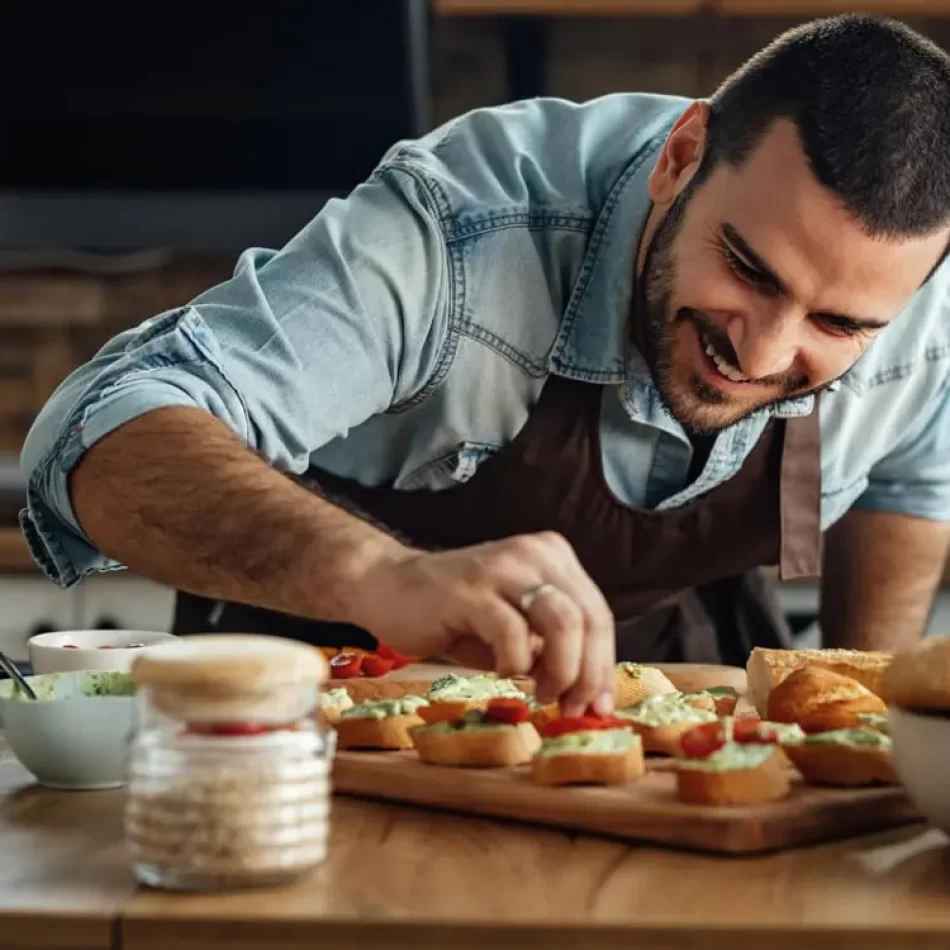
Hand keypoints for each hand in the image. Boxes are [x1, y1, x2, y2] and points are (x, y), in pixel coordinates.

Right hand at [352, 531, 615, 715]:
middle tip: (572, 708)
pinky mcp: (470, 589)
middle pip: (589, 617)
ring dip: (562, 670)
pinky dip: (517, 665)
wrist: (388, 587)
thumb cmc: (456, 615)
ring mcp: (502, 567)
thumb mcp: (515, 629)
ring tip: (542, 695)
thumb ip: (551, 649)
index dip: (604, 664)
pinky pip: (513, 633)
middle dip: (589, 673)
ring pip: (563, 621)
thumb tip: (589, 694)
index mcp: (552, 556)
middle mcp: (533, 553)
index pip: (597, 612)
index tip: (599, 705)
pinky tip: (503, 674)